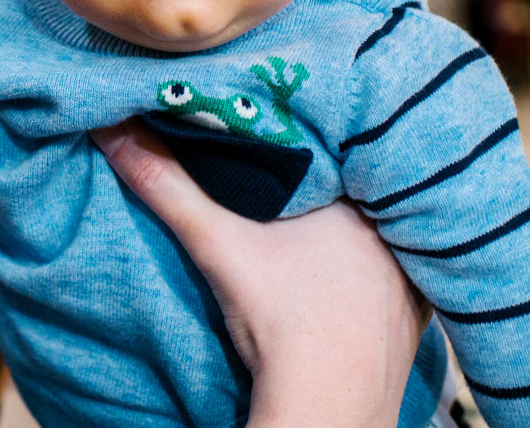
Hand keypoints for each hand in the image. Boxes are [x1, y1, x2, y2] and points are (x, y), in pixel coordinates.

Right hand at [91, 119, 428, 427]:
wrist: (324, 405)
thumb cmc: (279, 321)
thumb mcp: (216, 243)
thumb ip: (165, 184)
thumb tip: (113, 129)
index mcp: (358, 197)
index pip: (333, 147)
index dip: (305, 139)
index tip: (278, 131)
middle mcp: (397, 231)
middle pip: (355, 190)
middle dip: (331, 184)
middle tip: (296, 178)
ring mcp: (412, 277)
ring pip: (379, 232)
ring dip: (358, 228)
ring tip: (325, 225)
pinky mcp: (416, 317)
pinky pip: (400, 275)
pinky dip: (379, 272)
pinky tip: (354, 276)